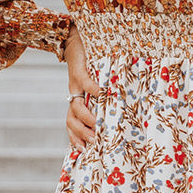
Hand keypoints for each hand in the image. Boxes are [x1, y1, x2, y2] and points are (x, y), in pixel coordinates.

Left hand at [64, 28, 103, 150]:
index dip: (74, 138)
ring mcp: (74, 84)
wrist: (76, 41)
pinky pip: (85, 83)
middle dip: (81, 133)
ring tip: (98, 124)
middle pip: (71, 120)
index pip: (72, 124)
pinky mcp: (78, 71)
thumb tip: (121, 114)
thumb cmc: (90, 65)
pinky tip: (103, 94)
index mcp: (76, 101)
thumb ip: (103, 101)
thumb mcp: (95, 86)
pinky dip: (93, 89)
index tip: (83, 152)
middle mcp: (73, 95)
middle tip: (94, 142)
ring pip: (76, 106)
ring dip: (86, 117)